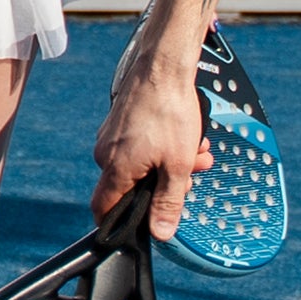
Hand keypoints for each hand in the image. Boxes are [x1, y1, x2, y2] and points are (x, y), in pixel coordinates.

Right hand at [91, 20, 211, 239]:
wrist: (164, 65)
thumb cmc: (169, 111)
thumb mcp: (178, 165)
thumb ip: (169, 202)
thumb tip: (161, 233)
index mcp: (115, 168)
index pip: (103, 209)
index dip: (120, 222)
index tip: (141, 223)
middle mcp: (105, 152)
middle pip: (131, 185)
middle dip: (165, 184)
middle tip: (192, 173)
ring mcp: (111, 134)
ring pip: (141, 162)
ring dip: (170, 161)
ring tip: (196, 149)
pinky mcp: (120, 120)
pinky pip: (139, 143)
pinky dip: (162, 144)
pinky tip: (185, 134)